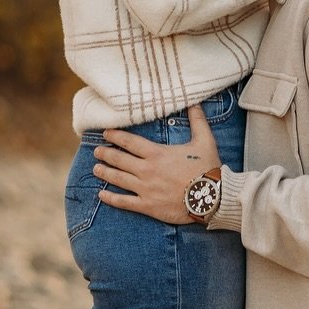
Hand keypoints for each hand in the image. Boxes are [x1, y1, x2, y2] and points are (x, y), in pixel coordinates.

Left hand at [96, 103, 218, 223]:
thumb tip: (195, 102)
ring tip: (95, 169)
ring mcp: (145, 189)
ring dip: (105, 173)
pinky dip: (111, 198)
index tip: (105, 133)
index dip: (115, 136)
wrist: (212, 198)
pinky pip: (124, 202)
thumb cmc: (208, 168)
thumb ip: (197, 120)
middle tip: (97, 151)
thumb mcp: (205, 140)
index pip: (129, 142)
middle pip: (119, 160)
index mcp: (157, 153)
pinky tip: (101, 195)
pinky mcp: (148, 206)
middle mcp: (147, 170)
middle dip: (105, 154)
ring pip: (118, 179)